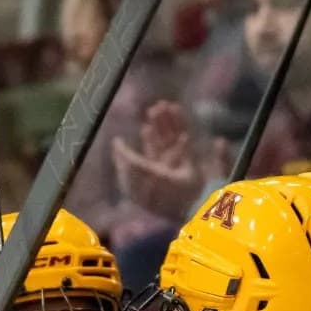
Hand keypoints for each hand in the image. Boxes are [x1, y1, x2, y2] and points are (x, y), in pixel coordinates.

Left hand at [112, 100, 198, 215]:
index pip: (143, 159)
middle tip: (155, 107)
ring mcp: (180, 172)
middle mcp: (162, 176)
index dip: (145, 141)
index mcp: (147, 182)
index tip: (145, 125)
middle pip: (160, 147)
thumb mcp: (138, 173)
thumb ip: (127, 158)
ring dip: (170, 123)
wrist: (189, 206)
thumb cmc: (161, 190)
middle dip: (158, 127)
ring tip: (167, 104)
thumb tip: (115, 142)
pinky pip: (188, 145)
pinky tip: (178, 111)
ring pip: (173, 143)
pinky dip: (182, 126)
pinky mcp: (195, 167)